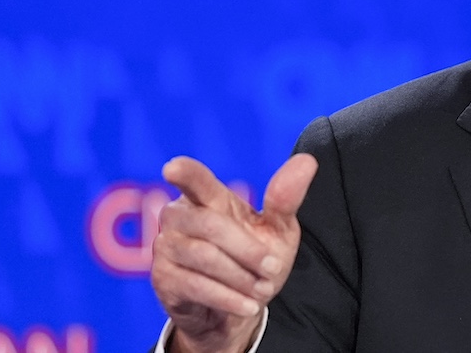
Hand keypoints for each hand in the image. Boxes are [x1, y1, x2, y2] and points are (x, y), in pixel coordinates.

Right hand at [151, 153, 318, 352]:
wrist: (236, 307)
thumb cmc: (255, 258)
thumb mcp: (277, 230)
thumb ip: (285, 199)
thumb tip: (307, 162)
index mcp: (208, 197)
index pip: (194, 180)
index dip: (185, 173)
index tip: (172, 168)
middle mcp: (180, 216)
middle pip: (210, 225)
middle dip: (248, 250)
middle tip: (274, 268)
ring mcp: (167, 247)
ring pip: (203, 257)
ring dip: (241, 277)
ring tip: (263, 290)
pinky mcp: (163, 279)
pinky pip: (195, 286)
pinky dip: (228, 297)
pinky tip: (248, 305)